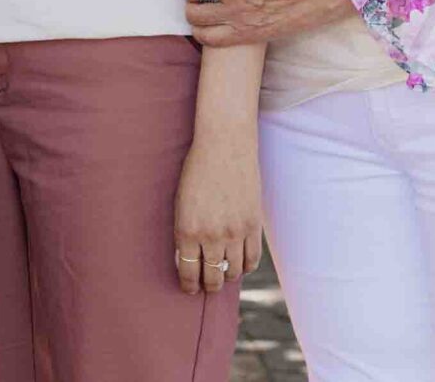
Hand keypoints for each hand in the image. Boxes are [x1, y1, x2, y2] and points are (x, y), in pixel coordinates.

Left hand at [172, 123, 262, 295]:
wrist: (224, 146)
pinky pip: (252, 259)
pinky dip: (246, 267)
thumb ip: (184, 232)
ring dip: (227, 277)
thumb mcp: (181, 202)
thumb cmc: (197, 170)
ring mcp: (234, 232)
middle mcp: (210, 236)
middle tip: (207, 286)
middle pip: (212, 277)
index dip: (189, 285)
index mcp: (186, 230)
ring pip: (233, 272)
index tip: (190, 288)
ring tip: (224, 275)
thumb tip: (188, 259)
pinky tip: (240, 265)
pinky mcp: (254, 225)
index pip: (188, 272)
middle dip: (208, 286)